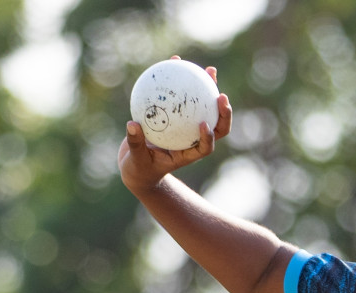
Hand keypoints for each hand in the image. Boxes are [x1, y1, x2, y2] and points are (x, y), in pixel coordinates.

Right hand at [117, 61, 232, 192]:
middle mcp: (192, 140)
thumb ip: (135, 143)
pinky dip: (183, 80)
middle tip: (221, 95)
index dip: (208, 137)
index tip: (203, 124)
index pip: (204, 148)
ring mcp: (189, 128)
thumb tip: (132, 124)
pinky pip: (184, 97)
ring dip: (211, 90)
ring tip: (210, 70)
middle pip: (216, 127)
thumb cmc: (139, 168)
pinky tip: (177, 61)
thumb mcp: (135, 160)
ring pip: (205, 109)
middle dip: (223, 113)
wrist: (138, 167)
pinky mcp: (180, 117)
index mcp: (187, 154)